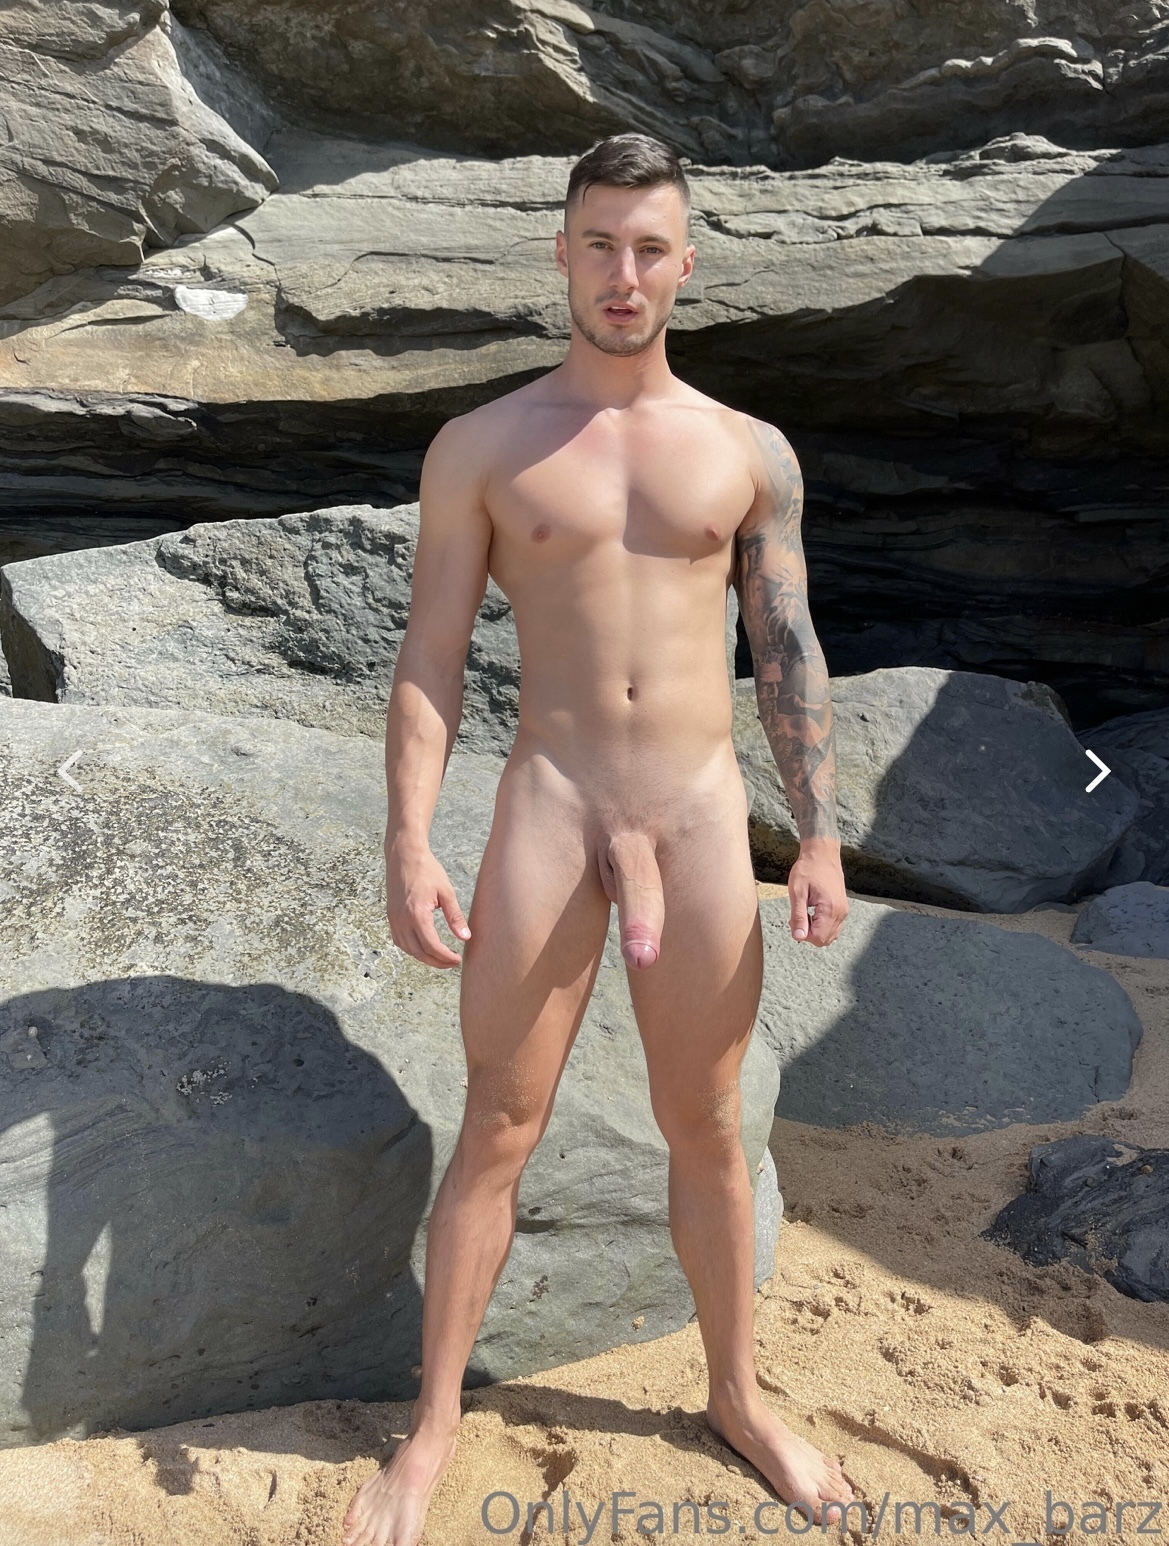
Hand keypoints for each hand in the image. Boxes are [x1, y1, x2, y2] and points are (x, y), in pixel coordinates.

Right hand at [385, 842, 470, 967]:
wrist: (404, 856)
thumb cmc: (426, 870)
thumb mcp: (446, 892)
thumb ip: (455, 917)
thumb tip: (465, 937)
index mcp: (417, 914)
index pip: (432, 946)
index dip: (445, 957)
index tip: (457, 960)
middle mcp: (402, 920)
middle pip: (419, 952)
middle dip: (436, 962)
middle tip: (452, 963)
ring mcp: (394, 919)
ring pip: (408, 949)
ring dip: (424, 957)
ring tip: (440, 958)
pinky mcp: (391, 916)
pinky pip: (400, 940)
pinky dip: (412, 948)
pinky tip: (423, 947)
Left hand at [787, 841, 847, 946]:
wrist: (822, 853)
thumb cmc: (808, 869)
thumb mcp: (797, 892)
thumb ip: (798, 916)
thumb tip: (798, 937)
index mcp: (830, 909)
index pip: (818, 938)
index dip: (803, 935)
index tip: (794, 920)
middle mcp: (841, 912)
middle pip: (825, 940)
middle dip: (809, 933)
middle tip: (798, 915)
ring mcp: (844, 911)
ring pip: (830, 935)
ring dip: (815, 930)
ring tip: (804, 912)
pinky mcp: (842, 908)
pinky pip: (833, 927)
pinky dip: (821, 925)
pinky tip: (811, 912)